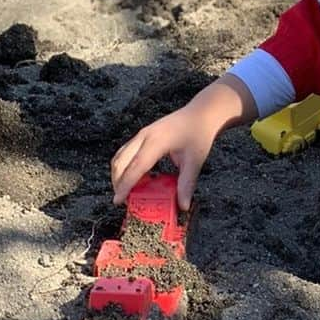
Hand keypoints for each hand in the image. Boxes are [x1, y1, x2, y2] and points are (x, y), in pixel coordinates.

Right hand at [110, 75, 255, 210]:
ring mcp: (142, 133)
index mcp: (156, 142)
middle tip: (123, 199)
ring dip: (119, 173)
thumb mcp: (195, 160)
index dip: (125, 185)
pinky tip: (135, 176)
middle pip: (121, 161)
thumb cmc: (199, 134)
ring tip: (126, 190)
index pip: (135, 167)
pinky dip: (125, 165)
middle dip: (117, 181)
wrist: (202, 113)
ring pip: (120, 155)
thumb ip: (187, 183)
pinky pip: (126, 150)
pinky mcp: (144, 133)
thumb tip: (183, 206)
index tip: (118, 201)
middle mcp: (145, 136)